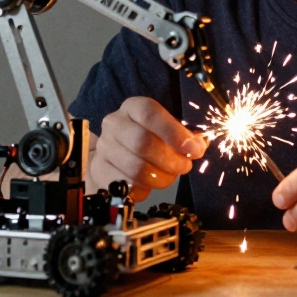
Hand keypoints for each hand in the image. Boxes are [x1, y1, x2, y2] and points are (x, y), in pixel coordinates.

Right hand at [89, 97, 206, 201]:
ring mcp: (104, 148)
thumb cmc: (148, 141)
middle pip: (142, 142)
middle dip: (170, 160)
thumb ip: (185, 136)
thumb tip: (197, 146)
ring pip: (136, 168)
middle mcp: (114, 124)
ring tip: (169, 176)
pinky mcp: (99, 171)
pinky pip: (126, 185)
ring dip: (160, 177)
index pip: (150, 113)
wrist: (114, 157)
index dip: (174, 132)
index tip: (193, 149)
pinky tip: (149, 185)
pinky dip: (144, 189)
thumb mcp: (167, 131)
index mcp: (133, 107)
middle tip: (184, 167)